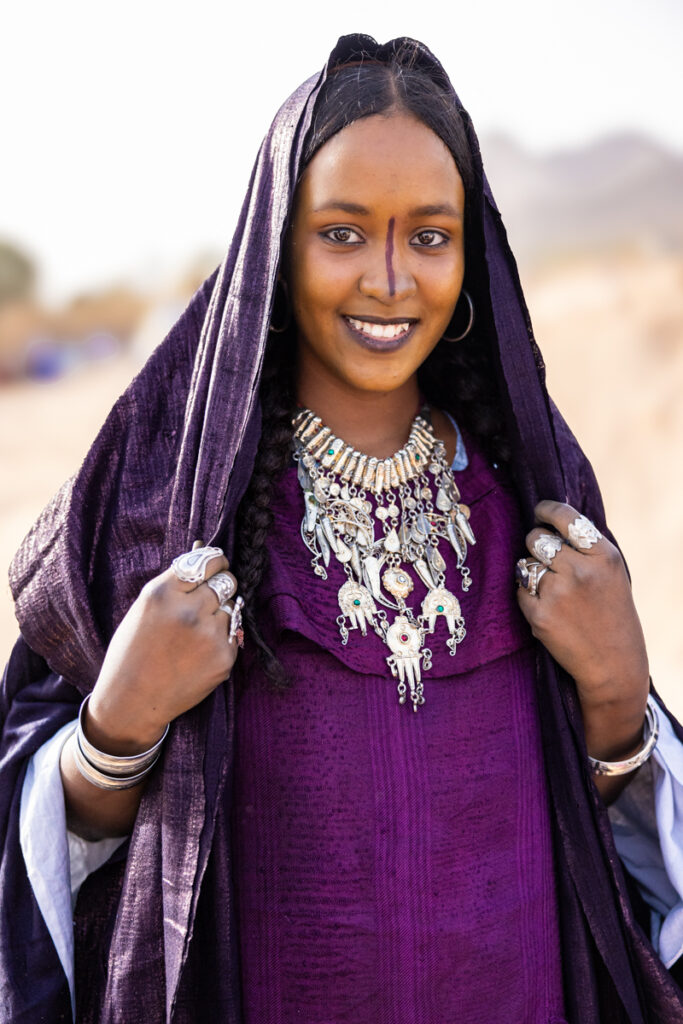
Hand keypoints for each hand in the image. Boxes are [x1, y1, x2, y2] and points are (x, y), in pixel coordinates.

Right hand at [85, 547, 240, 754]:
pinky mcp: (224, 657)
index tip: (216, 566)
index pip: (207, 561)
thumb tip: (202, 548)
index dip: (216, 562)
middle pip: (226, 581)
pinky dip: (222, 637)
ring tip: (196, 632)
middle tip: (211, 596)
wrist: (132, 700)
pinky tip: (200, 650)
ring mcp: (209, 635)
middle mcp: (188, 610)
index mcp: (163, 592)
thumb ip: (175, 580)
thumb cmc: (134, 650)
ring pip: (232, 606)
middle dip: (222, 585)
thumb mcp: (145, 607)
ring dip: (221, 613)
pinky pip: (233, 633)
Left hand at [517, 501, 648, 767]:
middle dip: (536, 545)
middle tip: (546, 559)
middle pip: (537, 538)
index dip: (546, 510)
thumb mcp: (611, 574)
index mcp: (603, 556)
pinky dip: (527, 596)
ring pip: (525, 563)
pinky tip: (547, 608)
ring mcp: (558, 592)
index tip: (538, 511)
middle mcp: (580, 570)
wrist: (613, 664)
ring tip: (552, 589)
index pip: (566, 517)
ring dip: (531, 571)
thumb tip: (549, 519)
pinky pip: (519, 589)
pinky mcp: (539, 614)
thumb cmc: (611, 615)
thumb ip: (586, 548)